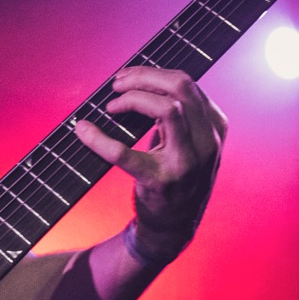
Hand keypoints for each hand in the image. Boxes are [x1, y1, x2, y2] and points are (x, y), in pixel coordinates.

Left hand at [73, 64, 227, 260]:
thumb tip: (139, 83)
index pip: (188, 84)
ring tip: (111, 106)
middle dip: (143, 78)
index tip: (127, 76)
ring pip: (166, 109)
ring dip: (132, 99)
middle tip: (116, 84)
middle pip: (181, 88)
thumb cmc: (175, 177)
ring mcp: (187, 162)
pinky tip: (84, 131)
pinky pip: (124, 153)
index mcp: (214, 127)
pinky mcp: (160, 181)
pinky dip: (99, 139)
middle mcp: (207, 142)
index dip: (153, 73)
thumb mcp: (188, 143)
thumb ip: (178, 115)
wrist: (173, 226)